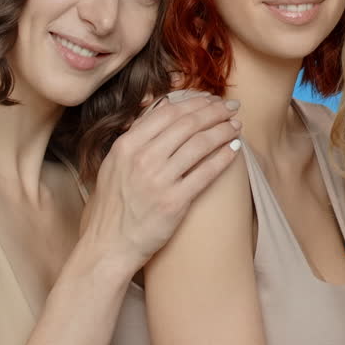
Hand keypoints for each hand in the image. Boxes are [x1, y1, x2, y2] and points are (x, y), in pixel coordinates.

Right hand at [81, 91, 241, 272]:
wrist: (109, 245)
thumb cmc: (113, 205)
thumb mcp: (114, 163)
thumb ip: (136, 135)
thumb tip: (160, 105)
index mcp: (126, 145)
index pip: (167, 112)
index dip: (194, 102)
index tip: (211, 99)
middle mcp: (142, 159)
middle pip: (187, 124)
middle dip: (214, 111)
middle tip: (231, 107)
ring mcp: (158, 180)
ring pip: (199, 145)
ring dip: (222, 131)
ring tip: (236, 126)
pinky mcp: (174, 202)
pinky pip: (205, 173)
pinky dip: (223, 158)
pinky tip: (234, 149)